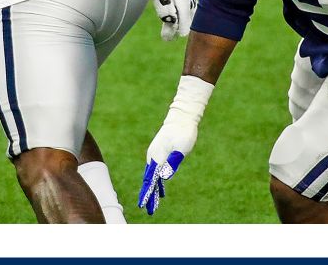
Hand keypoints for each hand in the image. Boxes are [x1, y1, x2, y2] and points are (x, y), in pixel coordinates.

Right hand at [137, 75, 213, 215]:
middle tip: (148, 210)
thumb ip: (173, 161)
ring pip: (151, 176)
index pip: (150, 179)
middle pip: (148, 180)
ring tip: (153, 205)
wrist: (181, 117)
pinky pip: (156, 171)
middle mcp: (153, 156)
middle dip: (147, 195)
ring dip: (152, 190)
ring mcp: (155, 155)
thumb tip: (165, 177)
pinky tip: (160, 189)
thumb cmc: (183, 132)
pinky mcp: (160, 154)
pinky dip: (156, 182)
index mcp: (157, 156)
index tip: (143, 205)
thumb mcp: (182, 147)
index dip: (147, 193)